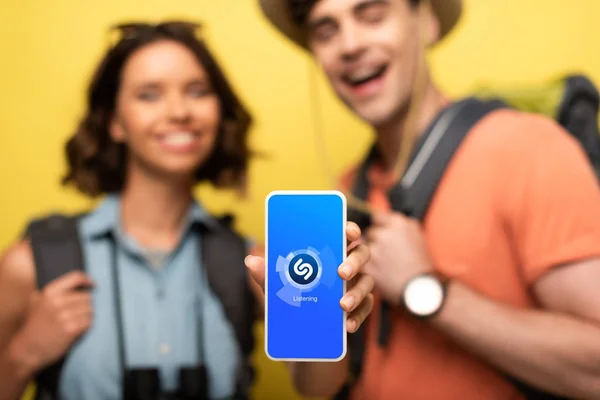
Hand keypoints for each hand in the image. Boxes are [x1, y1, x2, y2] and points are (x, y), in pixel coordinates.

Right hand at [15, 271, 93, 370]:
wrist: (27, 349)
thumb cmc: (34, 326)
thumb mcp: (37, 303)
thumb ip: (52, 293)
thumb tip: (77, 283)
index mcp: (49, 292)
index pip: (76, 278)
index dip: (87, 280)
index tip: (93, 285)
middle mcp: (57, 301)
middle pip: (87, 296)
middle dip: (85, 305)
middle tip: (77, 315)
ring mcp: (64, 315)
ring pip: (90, 309)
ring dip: (86, 316)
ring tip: (75, 323)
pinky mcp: (71, 329)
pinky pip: (89, 322)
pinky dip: (86, 326)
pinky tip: (77, 330)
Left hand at [245, 222, 373, 332]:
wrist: (298, 338)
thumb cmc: (289, 303)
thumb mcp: (276, 291)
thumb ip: (267, 276)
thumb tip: (251, 262)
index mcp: (328, 253)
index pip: (344, 234)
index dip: (350, 230)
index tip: (349, 232)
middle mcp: (345, 265)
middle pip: (361, 254)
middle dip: (354, 261)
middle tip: (341, 272)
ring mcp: (355, 286)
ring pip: (367, 282)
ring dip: (357, 292)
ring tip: (342, 305)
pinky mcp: (359, 308)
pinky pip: (366, 308)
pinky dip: (358, 316)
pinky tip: (347, 324)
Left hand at [366, 211, 432, 305]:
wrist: (420, 287)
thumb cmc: (421, 262)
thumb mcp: (416, 234)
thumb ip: (400, 223)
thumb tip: (385, 219)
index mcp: (397, 223)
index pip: (377, 217)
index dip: (378, 226)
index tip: (380, 232)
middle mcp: (383, 234)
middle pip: (369, 233)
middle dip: (374, 242)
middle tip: (385, 252)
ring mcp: (374, 250)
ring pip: (362, 248)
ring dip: (368, 255)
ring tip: (384, 265)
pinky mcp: (367, 267)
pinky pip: (360, 264)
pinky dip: (365, 268)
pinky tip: (377, 273)